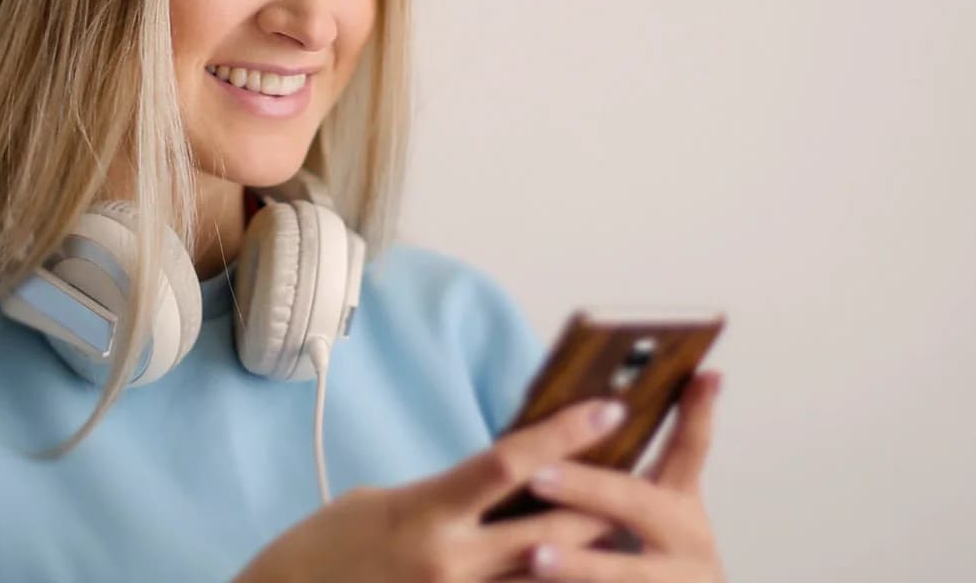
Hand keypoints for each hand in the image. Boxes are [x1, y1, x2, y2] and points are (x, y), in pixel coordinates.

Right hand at [232, 398, 635, 582]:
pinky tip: (577, 572)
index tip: (610, 409)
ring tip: (633, 529)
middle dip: (605, 502)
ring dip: (593, 554)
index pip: (509, 462)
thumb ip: (445, 495)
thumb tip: (499, 483)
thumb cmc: (324, 549)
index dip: (565, 433)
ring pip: (547, 576)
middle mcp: (449, 562)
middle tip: (651, 473)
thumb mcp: (380, 501)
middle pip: (551, 528)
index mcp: (425, 512)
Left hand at [521, 370, 726, 581]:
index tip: (704, 373)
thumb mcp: (653, 519)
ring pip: (627, 572)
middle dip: (586, 488)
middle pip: (636, 505)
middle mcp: (687, 539)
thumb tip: (589, 413)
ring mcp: (674, 581)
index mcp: (681, 505)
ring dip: (580, 564)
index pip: (691, 447)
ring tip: (536, 556)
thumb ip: (622, 482)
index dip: (698, 411)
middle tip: (537, 474)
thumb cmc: (653, 561)